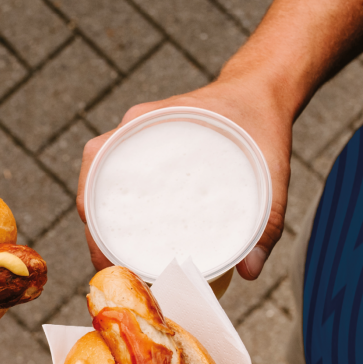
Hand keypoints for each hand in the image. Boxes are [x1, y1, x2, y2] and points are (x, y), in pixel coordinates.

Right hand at [76, 74, 293, 280]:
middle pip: (94, 185)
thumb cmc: (261, 122)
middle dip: (98, 233)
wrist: (261, 91)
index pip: (97, 165)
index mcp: (149, 123)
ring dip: (104, 227)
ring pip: (102, 190)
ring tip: (122, 263)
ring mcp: (137, 146)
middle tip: (117, 270)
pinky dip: (119, 217)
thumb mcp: (270, 171)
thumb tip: (251, 272)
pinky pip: (120, 189)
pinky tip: (133, 245)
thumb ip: (267, 222)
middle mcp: (134, 132)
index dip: (92, 212)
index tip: (106, 253)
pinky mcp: (147, 160)